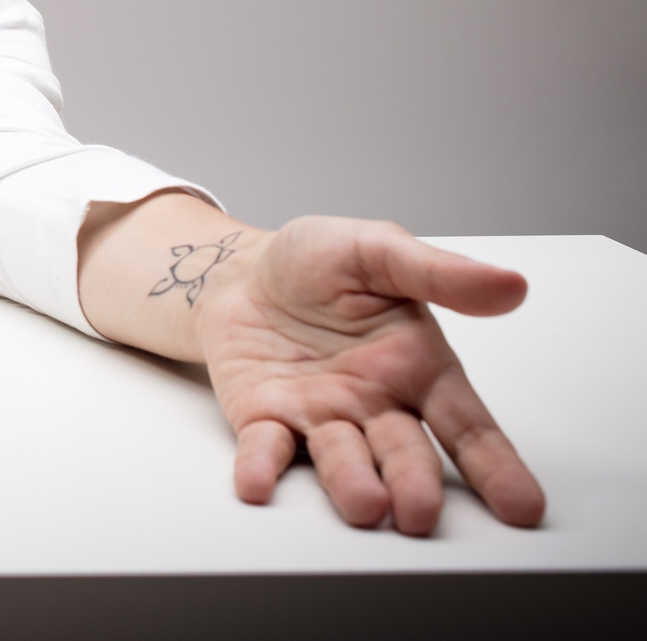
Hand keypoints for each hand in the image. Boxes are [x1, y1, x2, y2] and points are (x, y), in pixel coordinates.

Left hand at [195, 216, 545, 534]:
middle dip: (414, 485)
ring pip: (341, 459)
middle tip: (420, 513)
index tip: (523, 507)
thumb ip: (439, 273)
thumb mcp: (380, 251)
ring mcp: (320, 418)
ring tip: (364, 506)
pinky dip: (262, 466)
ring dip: (351, 485)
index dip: (496, 467)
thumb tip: (509, 284)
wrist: (240, 270)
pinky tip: (258, 484)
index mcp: (417, 367)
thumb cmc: (317, 262)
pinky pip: (267, 446)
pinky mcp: (265, 418)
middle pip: (404, 455)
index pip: (467, 426)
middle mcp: (374, 405)